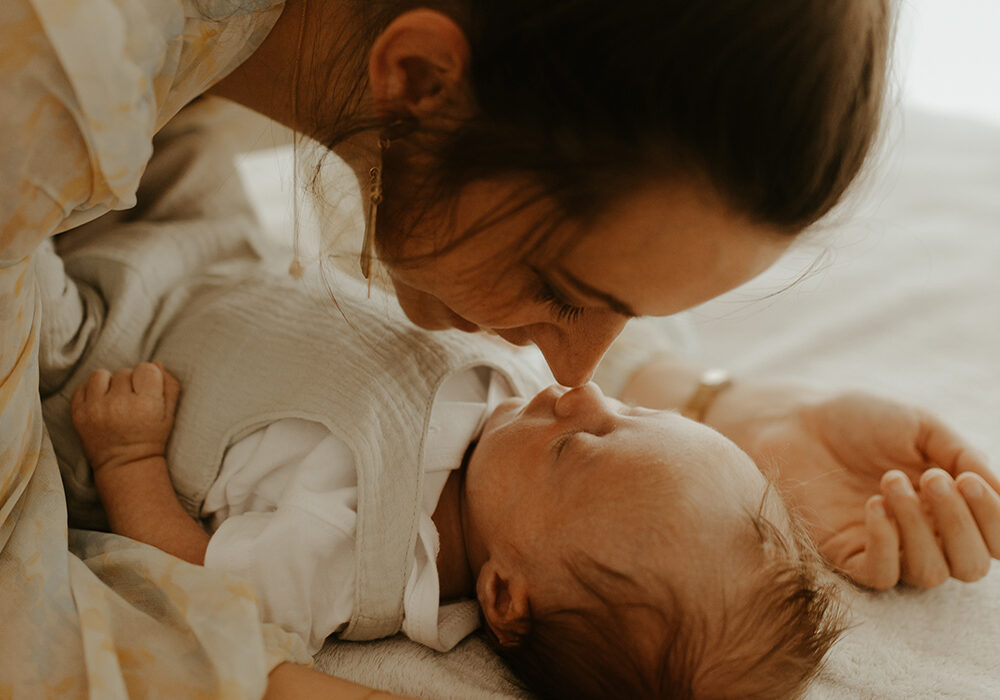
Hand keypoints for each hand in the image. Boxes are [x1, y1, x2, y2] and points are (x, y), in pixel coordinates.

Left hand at [71, 363, 179, 471]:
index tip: (147, 392)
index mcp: (146, 404)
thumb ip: (170, 386)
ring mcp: (96, 409)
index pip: (146, 368)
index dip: (148, 378)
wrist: (126, 465)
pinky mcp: (78, 415)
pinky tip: (100, 404)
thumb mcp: (169, 414)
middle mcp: (119, 405)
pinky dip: (90, 393)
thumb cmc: (151, 438)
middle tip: (131, 402)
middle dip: (129, 384)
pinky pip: (81, 388)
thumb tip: (157, 364)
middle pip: (124, 372)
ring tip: (113, 399)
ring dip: (107, 384)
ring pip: (100, 375)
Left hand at [711, 387, 999, 589]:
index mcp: (950, 504)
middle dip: (961, 524)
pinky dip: (887, 545)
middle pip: (971, 566)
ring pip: (930, 573)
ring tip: (891, 481)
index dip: (994, 519)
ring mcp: (886, 546)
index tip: (967, 479)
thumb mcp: (920, 426)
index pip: (996, 539)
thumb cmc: (858, 420)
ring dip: (920, 528)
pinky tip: (873, 506)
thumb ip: (965, 456)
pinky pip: (882, 575)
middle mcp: (925, 532)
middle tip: (933, 479)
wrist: (796, 420)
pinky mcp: (846, 554)